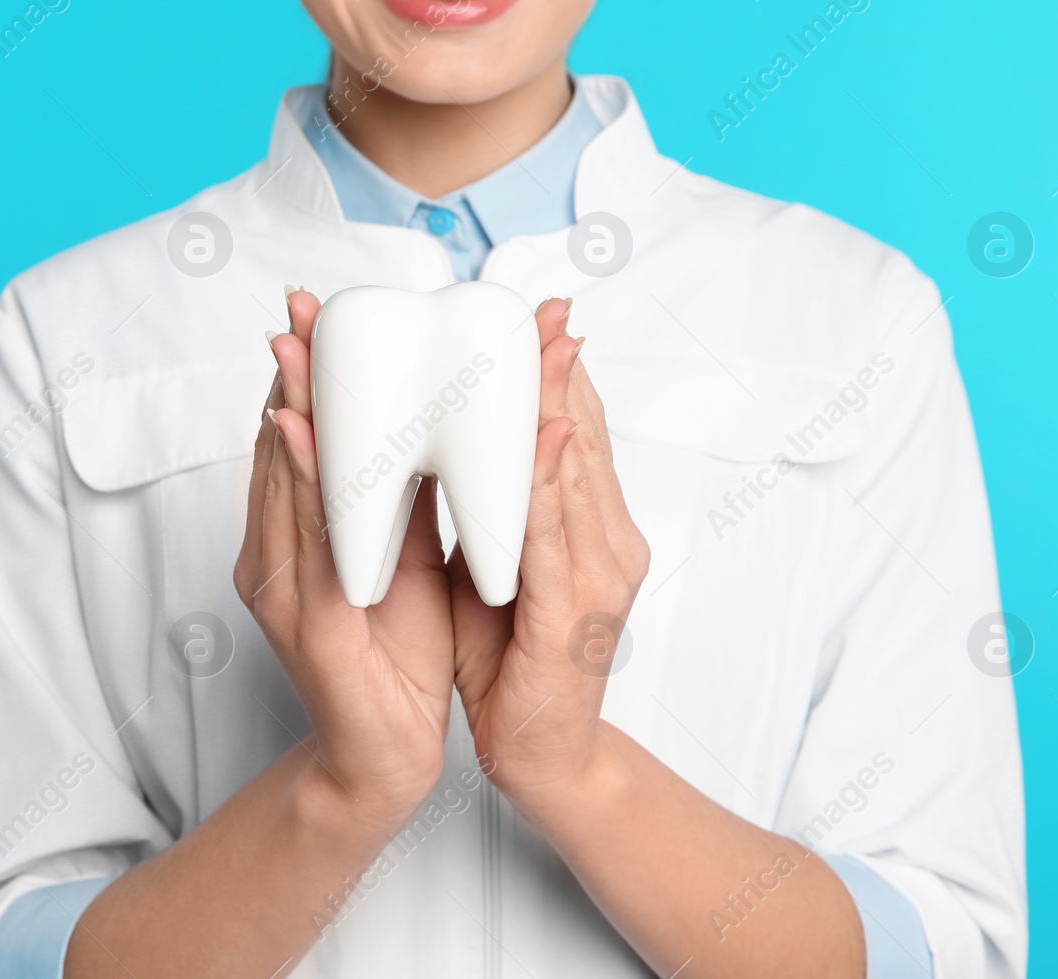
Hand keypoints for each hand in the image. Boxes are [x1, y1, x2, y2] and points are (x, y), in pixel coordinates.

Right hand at [234, 288, 456, 831]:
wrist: (388, 759)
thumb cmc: (399, 657)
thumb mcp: (405, 558)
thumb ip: (402, 495)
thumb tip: (425, 419)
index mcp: (301, 535)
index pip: (300, 438)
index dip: (308, 371)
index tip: (322, 308)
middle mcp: (275, 552)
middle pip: (279, 446)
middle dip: (292, 371)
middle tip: (301, 303)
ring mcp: (282, 586)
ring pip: (283, 482)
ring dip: (292, 407)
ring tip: (297, 345)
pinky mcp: (304, 621)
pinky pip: (305, 541)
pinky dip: (304, 482)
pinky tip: (303, 434)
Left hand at [448, 298, 650, 811]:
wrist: (541, 756)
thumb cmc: (510, 659)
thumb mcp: (494, 565)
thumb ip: (490, 505)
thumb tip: (448, 440)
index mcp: (589, 526)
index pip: (573, 429)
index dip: (555, 367)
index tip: (531, 308)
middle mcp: (609, 539)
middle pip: (583, 434)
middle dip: (558, 365)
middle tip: (541, 301)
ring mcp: (602, 573)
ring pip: (577, 470)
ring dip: (552, 401)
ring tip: (538, 341)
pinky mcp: (579, 612)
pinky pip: (556, 534)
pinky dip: (546, 480)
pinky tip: (540, 434)